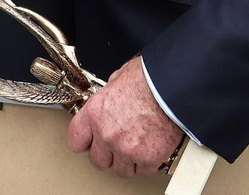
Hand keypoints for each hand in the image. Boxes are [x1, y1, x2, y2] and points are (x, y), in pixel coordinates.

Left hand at [67, 57, 182, 178]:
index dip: (85, 142)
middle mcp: (107, 135)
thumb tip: (110, 99)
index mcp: (95, 114)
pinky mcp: (148, 159)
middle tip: (118, 145)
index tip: (91, 142)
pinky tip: (151, 149)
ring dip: (128, 161)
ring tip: (137, 147)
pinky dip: (148, 163)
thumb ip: (108, 95)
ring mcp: (126, 149)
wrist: (173, 87)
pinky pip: (143, 170)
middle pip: (98, 161)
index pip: (76, 141)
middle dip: (107, 154)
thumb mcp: (118, 78)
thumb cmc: (149, 78)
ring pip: (121, 170)